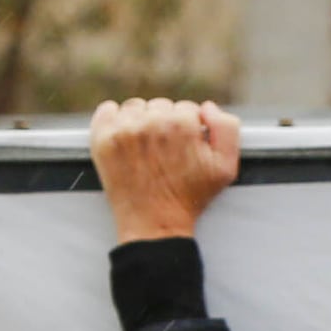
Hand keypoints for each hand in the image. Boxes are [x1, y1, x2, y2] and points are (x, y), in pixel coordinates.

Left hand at [89, 99, 239, 242]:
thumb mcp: (225, 167)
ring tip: (145, 148)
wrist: (155, 225)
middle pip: (161, 106)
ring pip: (136, 107)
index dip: (189, 129)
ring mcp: (124, 130)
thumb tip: (207, 107)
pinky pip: (108, 110)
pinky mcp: (103, 138)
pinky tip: (125, 138)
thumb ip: (227, 128)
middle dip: (165, 124)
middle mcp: (152, 123)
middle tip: (165, 152)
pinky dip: (115, 119)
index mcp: (182, 124)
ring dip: (141, 121)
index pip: (187, 109)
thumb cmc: (190, 197)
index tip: (183, 148)